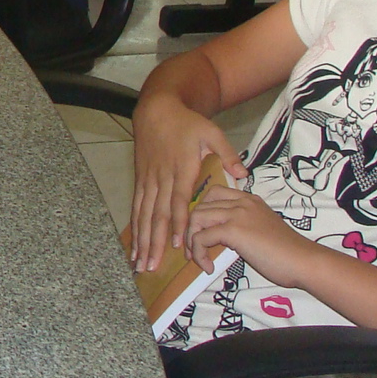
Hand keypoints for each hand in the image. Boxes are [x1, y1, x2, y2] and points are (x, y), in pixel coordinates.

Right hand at [129, 94, 245, 270]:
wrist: (157, 110)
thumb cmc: (187, 123)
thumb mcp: (212, 133)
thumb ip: (227, 155)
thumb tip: (243, 175)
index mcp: (182, 170)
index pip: (179, 201)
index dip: (179, 223)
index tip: (178, 244)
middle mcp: (162, 179)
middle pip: (157, 215)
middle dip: (154, 243)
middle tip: (151, 266)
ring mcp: (149, 181)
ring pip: (144, 215)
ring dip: (142, 241)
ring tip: (139, 263)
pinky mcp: (141, 181)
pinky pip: (137, 207)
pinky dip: (135, 228)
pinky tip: (133, 245)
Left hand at [188, 187, 311, 283]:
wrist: (304, 261)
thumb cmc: (287, 253)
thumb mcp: (261, 231)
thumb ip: (242, 228)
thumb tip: (218, 239)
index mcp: (250, 200)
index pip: (214, 193)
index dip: (202, 212)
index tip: (202, 232)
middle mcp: (242, 202)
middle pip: (201, 204)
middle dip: (192, 228)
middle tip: (195, 249)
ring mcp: (237, 214)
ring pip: (196, 218)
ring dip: (192, 241)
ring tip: (199, 259)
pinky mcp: (234, 230)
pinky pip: (202, 238)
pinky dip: (199, 254)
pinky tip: (208, 267)